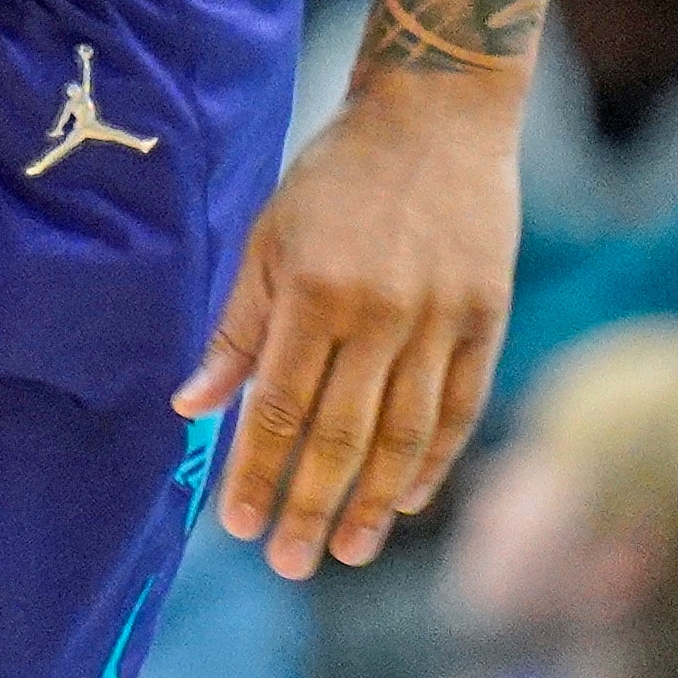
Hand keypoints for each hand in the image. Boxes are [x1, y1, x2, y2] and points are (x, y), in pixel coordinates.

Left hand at [182, 70, 517, 575]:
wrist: (435, 115)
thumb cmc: (335, 176)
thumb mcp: (268, 237)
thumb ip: (236, 328)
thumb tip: (190, 406)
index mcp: (314, 291)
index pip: (278, 407)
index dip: (257, 473)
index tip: (238, 527)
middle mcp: (380, 312)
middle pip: (340, 435)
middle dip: (308, 507)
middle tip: (287, 563)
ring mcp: (441, 318)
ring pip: (404, 435)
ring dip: (371, 503)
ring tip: (346, 552)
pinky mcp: (486, 316)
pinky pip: (459, 408)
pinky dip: (433, 462)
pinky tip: (404, 500)